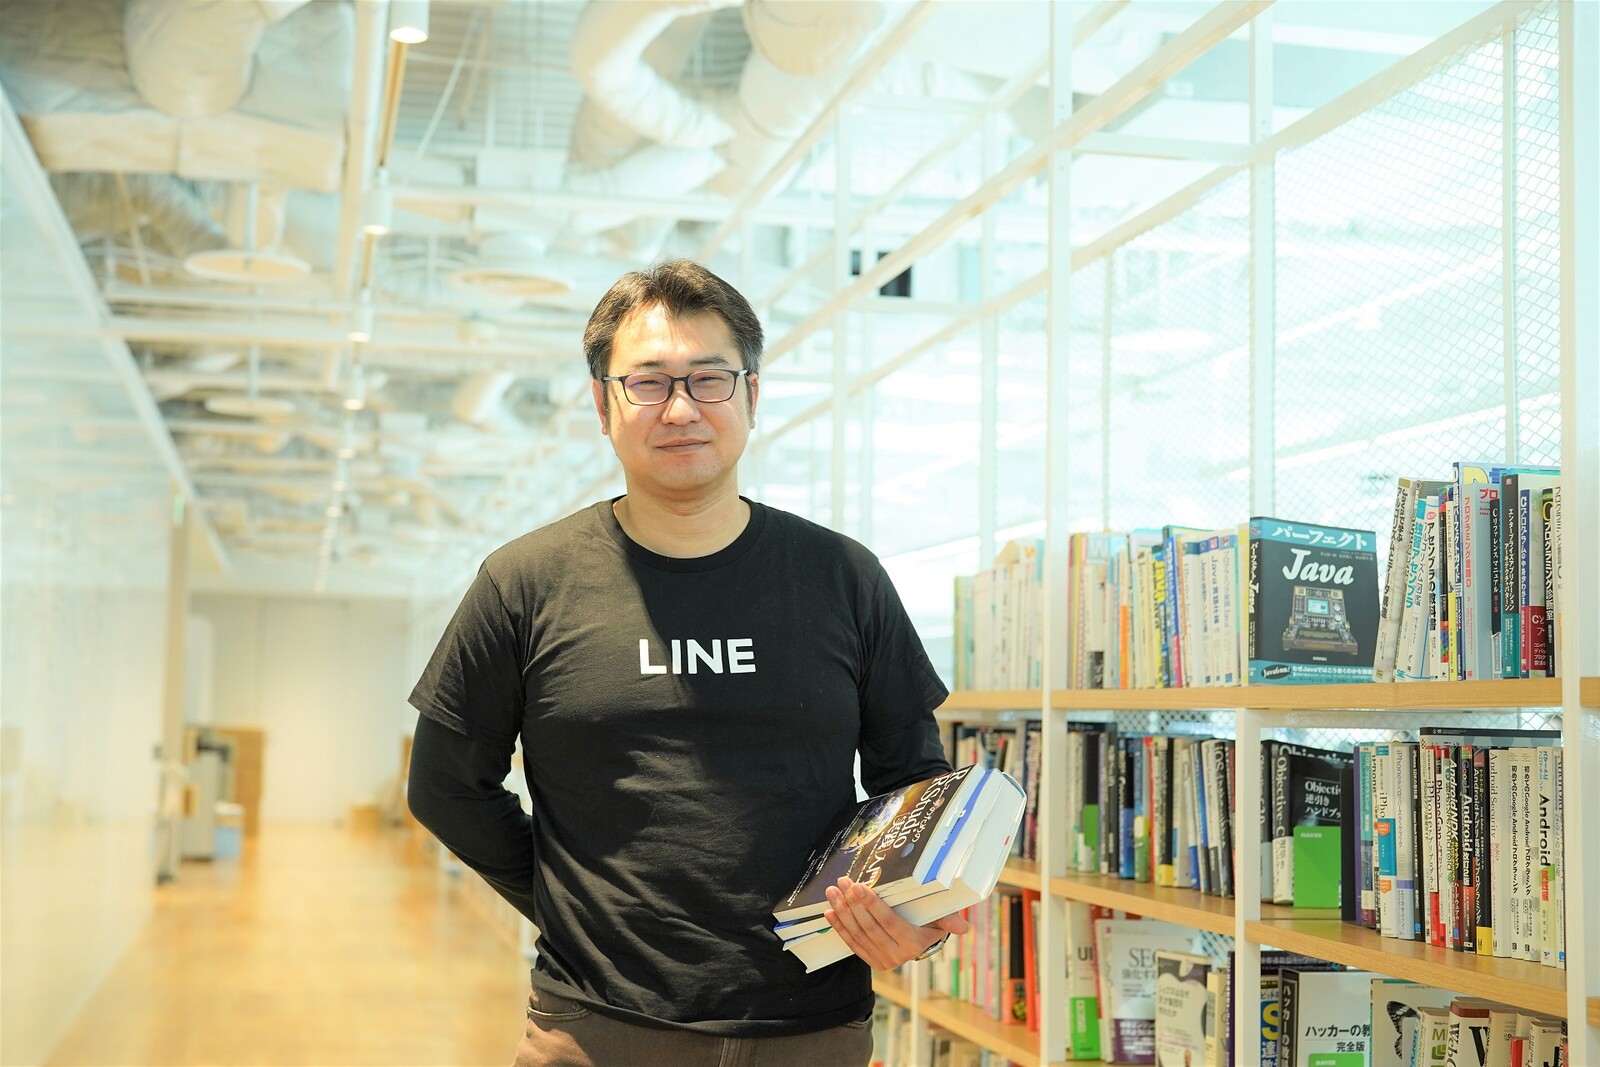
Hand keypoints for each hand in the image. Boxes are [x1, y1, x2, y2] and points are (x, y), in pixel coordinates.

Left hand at [822, 876, 971, 969]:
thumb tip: (964, 928)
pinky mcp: (871, 961)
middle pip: (869, 926)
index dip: (872, 904)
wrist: (921, 944)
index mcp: (912, 943)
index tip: (858, 886)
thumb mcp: (940, 918)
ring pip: (857, 933)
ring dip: (842, 911)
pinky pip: (851, 943)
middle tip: (843, 883)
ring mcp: (882, 960)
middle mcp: (896, 955)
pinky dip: (839, 927)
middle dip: (852, 903)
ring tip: (833, 892)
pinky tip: (829, 912)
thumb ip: (948, 919)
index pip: (888, 921)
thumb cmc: (930, 923)